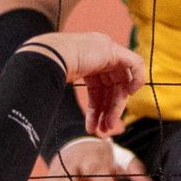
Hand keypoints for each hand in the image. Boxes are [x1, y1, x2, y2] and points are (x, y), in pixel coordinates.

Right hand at [20, 31, 145, 135]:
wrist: (46, 58)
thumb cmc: (44, 72)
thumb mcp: (58, 86)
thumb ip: (68, 97)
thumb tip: (44, 113)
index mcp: (84, 63)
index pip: (98, 89)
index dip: (98, 109)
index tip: (93, 126)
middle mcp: (97, 56)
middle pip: (110, 89)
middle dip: (108, 111)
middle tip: (104, 130)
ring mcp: (105, 52)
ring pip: (120, 84)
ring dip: (115, 107)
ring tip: (106, 128)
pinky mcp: (113, 51)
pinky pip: (135, 64)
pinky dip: (137, 79)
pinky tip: (130, 94)